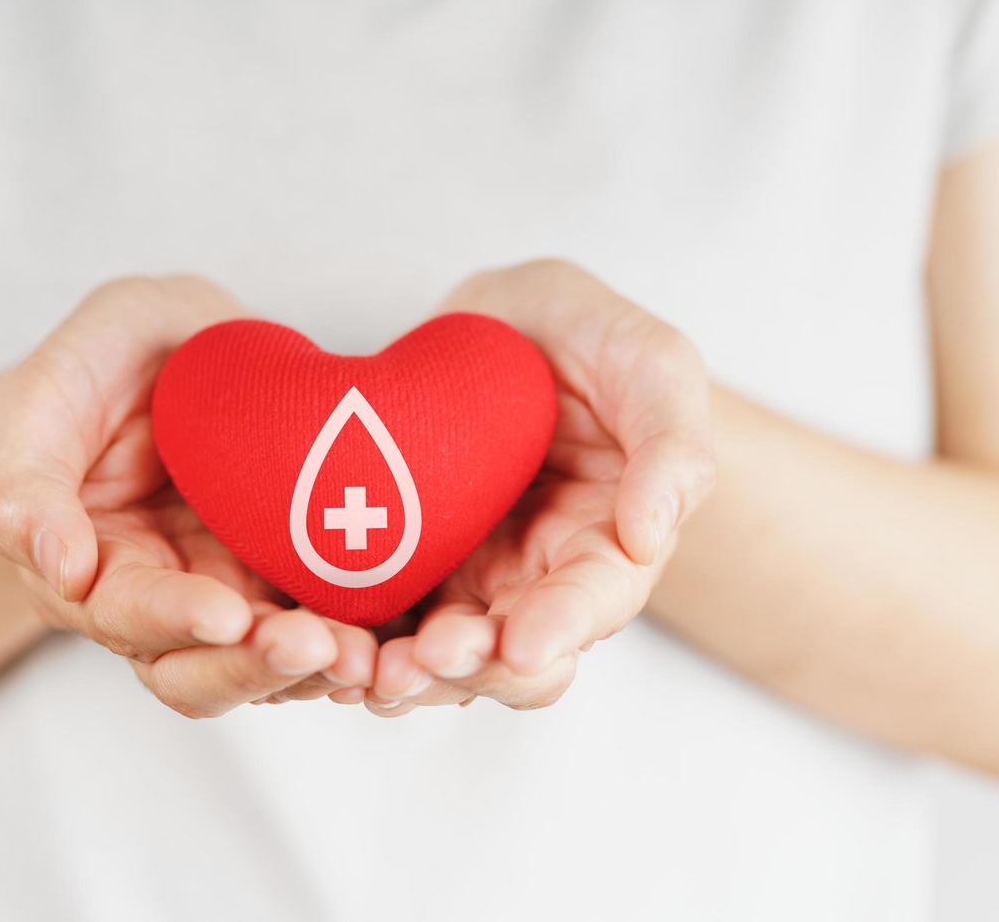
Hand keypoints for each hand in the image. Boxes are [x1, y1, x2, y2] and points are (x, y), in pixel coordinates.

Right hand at [0, 277, 376, 716]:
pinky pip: (328, 627)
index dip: (171, 620)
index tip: (224, 614)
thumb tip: (56, 569)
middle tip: (316, 646)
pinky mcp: (293, 579)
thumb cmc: (100, 361)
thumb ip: (26, 476)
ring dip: (316, 670)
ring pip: (268, 666)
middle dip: (255, 667)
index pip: (124, 616)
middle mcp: (161, 601)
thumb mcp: (45, 392)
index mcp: (90, 565)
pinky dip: (361, 641)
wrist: (182, 345)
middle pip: (199, 672)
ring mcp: (233, 594)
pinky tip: (399, 640)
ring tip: (367, 659)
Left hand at [357, 260, 714, 714]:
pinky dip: (357, 647)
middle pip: (513, 656)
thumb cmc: (592, 338)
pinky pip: (381, 623)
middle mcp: (538, 580)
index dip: (559, 628)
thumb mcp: (653, 364)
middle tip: (425, 661)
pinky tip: (325, 657)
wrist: (503, 324)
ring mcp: (469, 581)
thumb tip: (651, 538)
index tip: (523, 646)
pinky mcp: (404, 567)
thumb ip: (672, 445)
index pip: (593, 603)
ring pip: (442, 656)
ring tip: (367, 671)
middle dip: (473, 668)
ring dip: (407, 674)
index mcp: (607, 544)